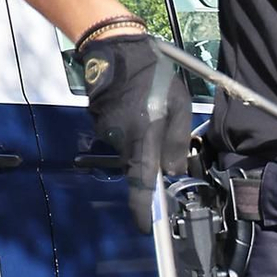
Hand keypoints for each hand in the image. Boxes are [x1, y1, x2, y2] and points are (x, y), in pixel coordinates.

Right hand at [78, 30, 191, 233]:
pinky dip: (129, 127)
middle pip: (139, 164)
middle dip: (151, 155)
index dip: (144, 208)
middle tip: (161, 124)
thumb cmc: (154, 76)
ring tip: (148, 108)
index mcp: (143, 139)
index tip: (146, 228)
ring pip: (130, 148)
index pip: (143, 182)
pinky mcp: (98, 122)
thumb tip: (174, 173)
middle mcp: (120, 141)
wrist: (115, 48)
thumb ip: (177, 144)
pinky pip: (119, 135)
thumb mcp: (179, 107)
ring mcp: (106, 132)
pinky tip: (134, 104)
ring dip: (141, 137)